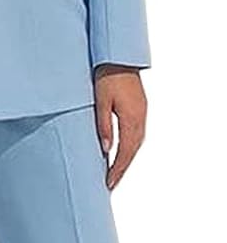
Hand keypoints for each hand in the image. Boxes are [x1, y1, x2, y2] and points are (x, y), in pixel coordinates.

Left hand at [94, 65, 146, 191]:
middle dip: (121, 169)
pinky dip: (129, 147)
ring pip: (136, 144)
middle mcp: (140, 119)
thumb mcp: (101, 102)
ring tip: (114, 173)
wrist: (119, 57)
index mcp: (132, 119)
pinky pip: (136, 135)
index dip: (117, 170)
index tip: (108, 184)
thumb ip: (103, 126)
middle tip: (110, 185)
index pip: (125, 152)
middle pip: (132, 151)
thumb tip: (106, 150)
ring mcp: (142, 113)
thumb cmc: (107, 76)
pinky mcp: (139, 109)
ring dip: (126, 160)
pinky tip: (121, 152)